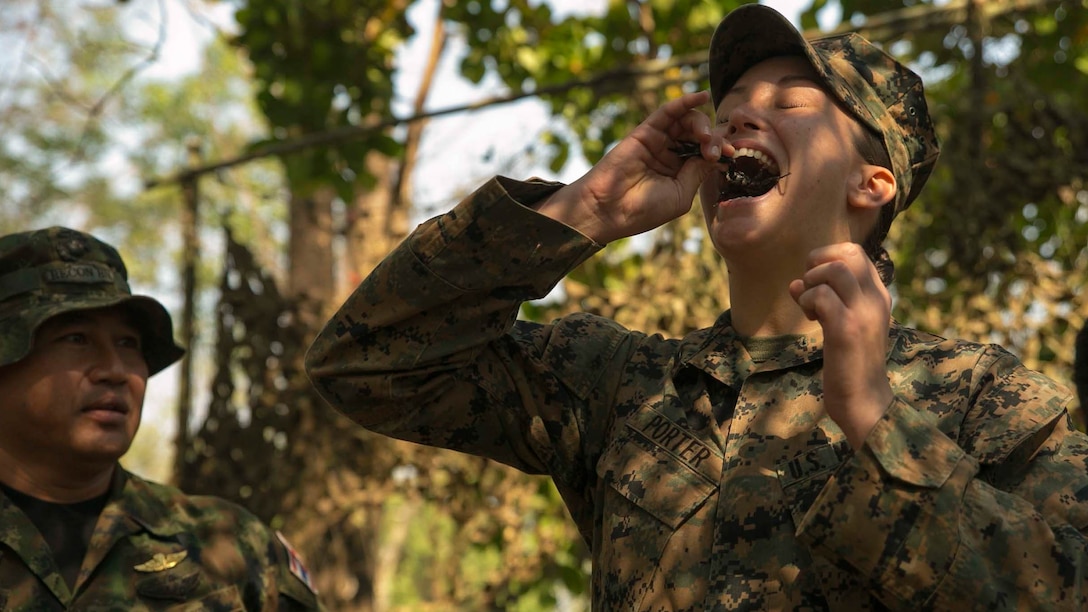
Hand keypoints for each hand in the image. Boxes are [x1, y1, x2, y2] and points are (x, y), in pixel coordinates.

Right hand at [536, 90, 731, 242]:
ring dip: (701, 125)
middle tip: (714, 151)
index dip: (720, 151)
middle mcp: (671, 156)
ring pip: (686, 122)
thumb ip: (698, 172)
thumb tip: (716, 154)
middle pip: (699, 135)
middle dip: (712, 139)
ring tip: (704, 137)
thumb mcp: (681, 195)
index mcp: (680, 174)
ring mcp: (658, 142)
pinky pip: (668, 112)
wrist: (609, 209)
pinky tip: (701, 96)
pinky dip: (684, 102)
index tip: (730, 155)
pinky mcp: (646, 131)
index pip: (706, 154)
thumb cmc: (643, 209)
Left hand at [789, 242, 893, 448]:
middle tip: (810, 290)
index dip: (827, 258)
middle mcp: (876, 299)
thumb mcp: (843, 324)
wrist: (864, 401)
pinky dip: (808, 302)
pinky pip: (822, 296)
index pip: (854, 253)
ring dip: (812, 283)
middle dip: (818, 263)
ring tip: (811, 308)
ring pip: (835, 270)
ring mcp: (863, 313)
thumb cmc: (849, 363)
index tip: (817, 283)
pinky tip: (812, 320)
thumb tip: (796, 283)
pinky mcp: (847, 330)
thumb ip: (825, 300)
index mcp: (878, 296)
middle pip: (847, 253)